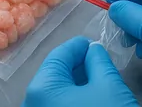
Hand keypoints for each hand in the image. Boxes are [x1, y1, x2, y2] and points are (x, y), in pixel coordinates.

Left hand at [23, 37, 137, 106]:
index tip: (91, 42)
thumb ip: (98, 61)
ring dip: (75, 84)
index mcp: (41, 88)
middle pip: (54, 75)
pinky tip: (90, 98)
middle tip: (98, 60)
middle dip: (77, 66)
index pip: (58, 57)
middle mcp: (32, 104)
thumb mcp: (109, 85)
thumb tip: (93, 51)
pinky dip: (72, 100)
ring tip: (97, 78)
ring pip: (55, 93)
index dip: (77, 47)